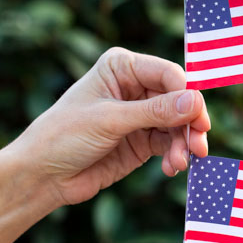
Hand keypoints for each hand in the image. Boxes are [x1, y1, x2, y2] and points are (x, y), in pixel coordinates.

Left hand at [11, 48, 210, 206]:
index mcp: (122, 67)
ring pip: (177, 125)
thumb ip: (154, 112)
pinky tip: (171, 168)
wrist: (43, 175)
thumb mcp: (110, 120)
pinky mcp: (141, 142)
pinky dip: (174, 156)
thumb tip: (194, 102)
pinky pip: (169, 145)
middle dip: (189, 124)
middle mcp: (134, 87)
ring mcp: (139, 116)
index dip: (187, 94)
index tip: (198, 119)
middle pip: (178, 100)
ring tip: (180, 164)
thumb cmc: (64, 136)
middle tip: (198, 147)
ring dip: (183, 144)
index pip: (168, 74)